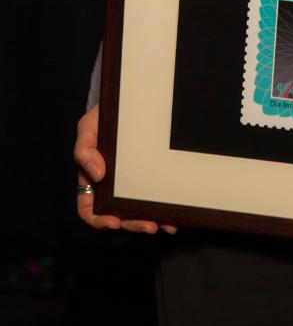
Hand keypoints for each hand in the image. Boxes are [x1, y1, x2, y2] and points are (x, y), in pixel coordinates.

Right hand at [74, 104, 176, 233]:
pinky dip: (163, 209)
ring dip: (150, 220)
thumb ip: (85, 150)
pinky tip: (173, 215)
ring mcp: (131, 183)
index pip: (89, 208)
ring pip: (137, 211)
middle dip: (133, 224)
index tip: (113, 222)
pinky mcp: (149, 176)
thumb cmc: (103, 117)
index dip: (98, 220)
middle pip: (118, 215)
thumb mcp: (88, 127)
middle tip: (149, 225)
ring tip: (165, 223)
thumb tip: (98, 174)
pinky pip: (154, 197)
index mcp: (92, 179)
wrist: (129, 101)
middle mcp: (111, 186)